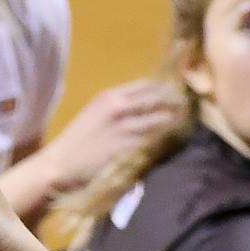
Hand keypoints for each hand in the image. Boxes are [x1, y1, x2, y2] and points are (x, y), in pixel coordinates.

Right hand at [36, 79, 188, 196]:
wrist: (61, 165)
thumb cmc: (77, 141)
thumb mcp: (95, 114)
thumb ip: (118, 107)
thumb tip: (145, 106)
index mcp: (110, 96)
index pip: (148, 85)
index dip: (165, 89)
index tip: (177, 94)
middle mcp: (120, 108)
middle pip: (159, 99)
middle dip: (176, 104)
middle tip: (188, 110)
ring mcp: (126, 129)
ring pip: (162, 120)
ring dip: (176, 123)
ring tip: (185, 126)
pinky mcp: (130, 149)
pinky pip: (156, 142)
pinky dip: (166, 141)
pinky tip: (173, 144)